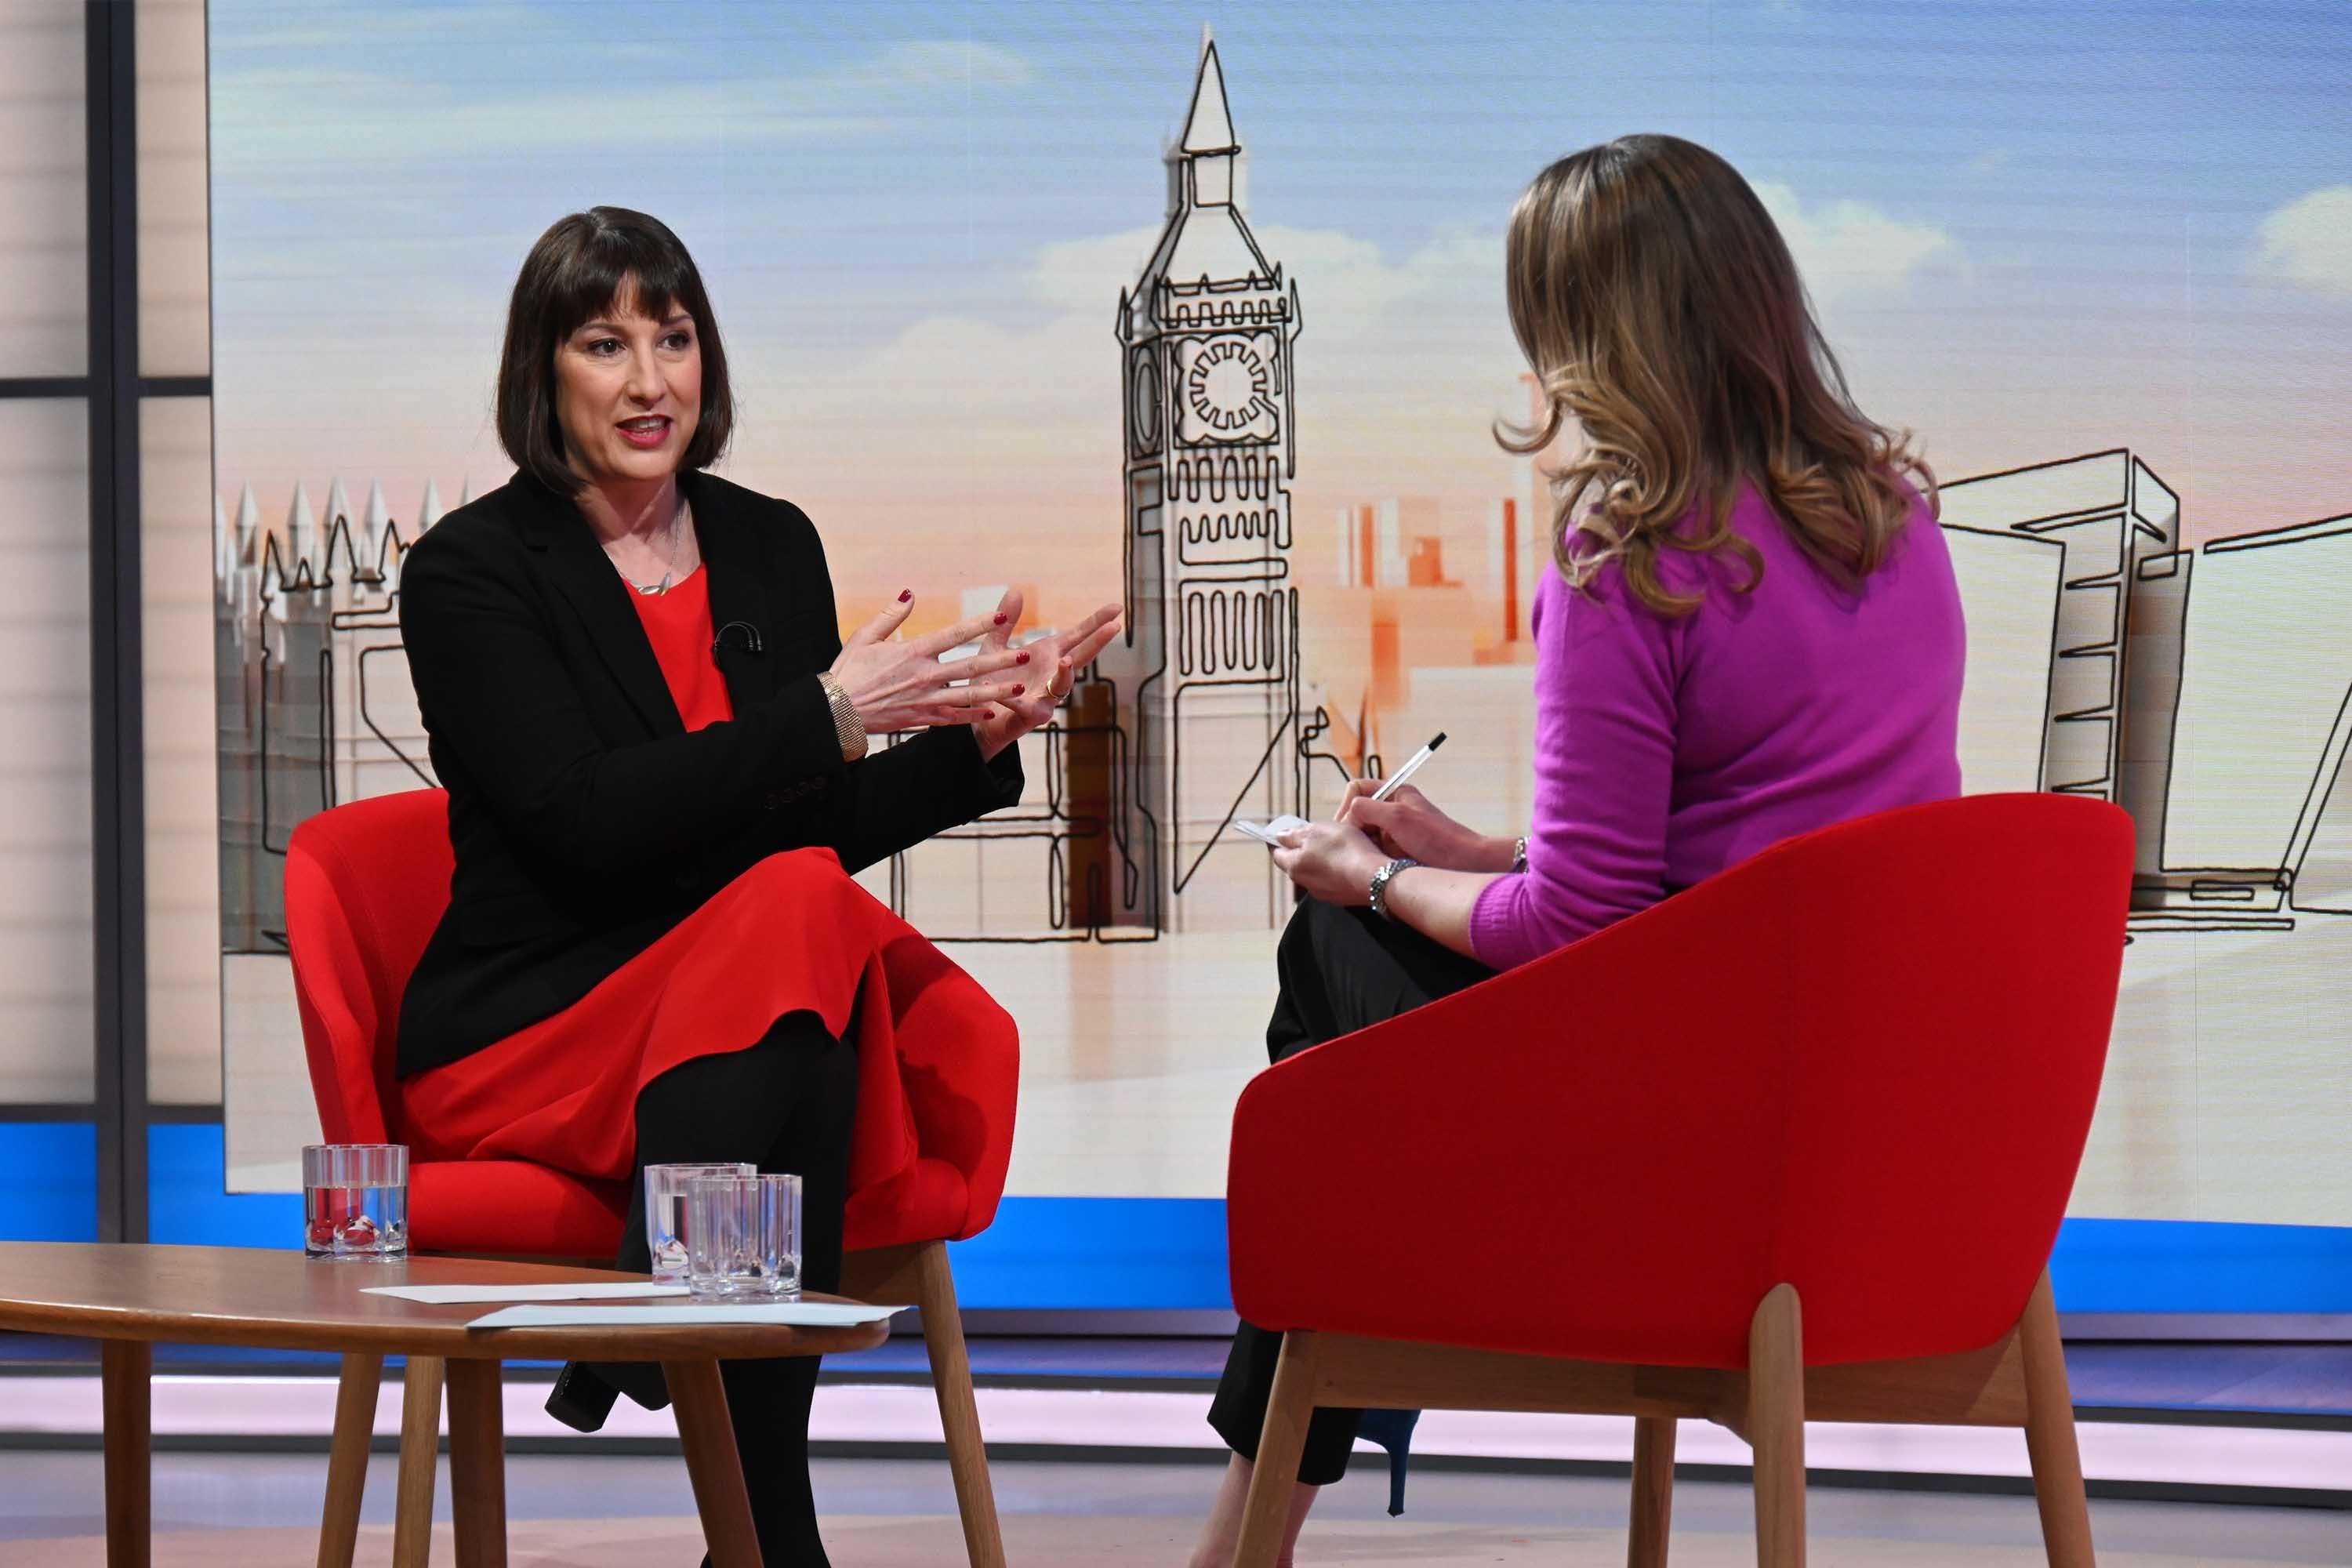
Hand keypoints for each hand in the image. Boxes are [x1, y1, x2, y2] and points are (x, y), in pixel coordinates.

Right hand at [831, 594, 1032, 735]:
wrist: (835, 713)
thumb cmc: (848, 672)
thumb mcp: (865, 637)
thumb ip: (891, 615)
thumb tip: (911, 593)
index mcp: (912, 652)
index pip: (954, 634)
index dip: (979, 623)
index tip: (1001, 615)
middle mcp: (924, 676)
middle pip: (969, 666)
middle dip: (999, 660)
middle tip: (1024, 655)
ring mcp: (925, 700)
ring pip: (968, 696)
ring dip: (995, 691)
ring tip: (1018, 687)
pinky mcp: (921, 719)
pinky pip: (953, 718)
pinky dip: (973, 716)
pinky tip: (993, 712)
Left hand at [970, 591, 1123, 761]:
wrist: (979, 715)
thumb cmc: (990, 681)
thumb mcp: (995, 645)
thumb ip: (1006, 621)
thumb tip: (1016, 590)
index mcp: (1048, 655)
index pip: (1078, 636)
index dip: (1096, 622)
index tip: (1117, 607)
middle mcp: (1052, 674)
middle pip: (1081, 657)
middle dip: (1097, 642)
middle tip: (1115, 626)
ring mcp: (1045, 697)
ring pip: (1062, 686)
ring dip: (1065, 674)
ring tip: (1066, 661)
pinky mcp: (1029, 716)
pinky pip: (1027, 706)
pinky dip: (1018, 698)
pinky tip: (1014, 689)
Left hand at [1271, 820, 1388, 906]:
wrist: (1375, 878)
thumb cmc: (1345, 850)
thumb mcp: (1317, 831)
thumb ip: (1295, 834)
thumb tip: (1280, 836)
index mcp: (1294, 866)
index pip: (1277, 854)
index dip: (1279, 841)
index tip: (1283, 833)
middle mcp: (1305, 883)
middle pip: (1297, 864)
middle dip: (1303, 850)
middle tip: (1315, 835)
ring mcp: (1324, 893)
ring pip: (1316, 873)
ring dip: (1321, 861)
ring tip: (1336, 847)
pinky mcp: (1341, 898)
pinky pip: (1333, 881)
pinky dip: (1336, 871)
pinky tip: (1349, 861)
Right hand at [1337, 780, 1516, 871]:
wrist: (1465, 865)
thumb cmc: (1437, 839)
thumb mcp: (1397, 817)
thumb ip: (1367, 808)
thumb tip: (1348, 817)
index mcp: (1394, 793)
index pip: (1356, 790)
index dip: (1348, 806)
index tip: (1347, 827)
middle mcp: (1392, 809)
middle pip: (1357, 813)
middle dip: (1355, 829)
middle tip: (1361, 846)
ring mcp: (1394, 830)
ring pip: (1363, 834)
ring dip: (1365, 846)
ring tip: (1376, 857)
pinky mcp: (1396, 850)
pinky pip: (1373, 850)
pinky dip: (1373, 857)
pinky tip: (1381, 865)